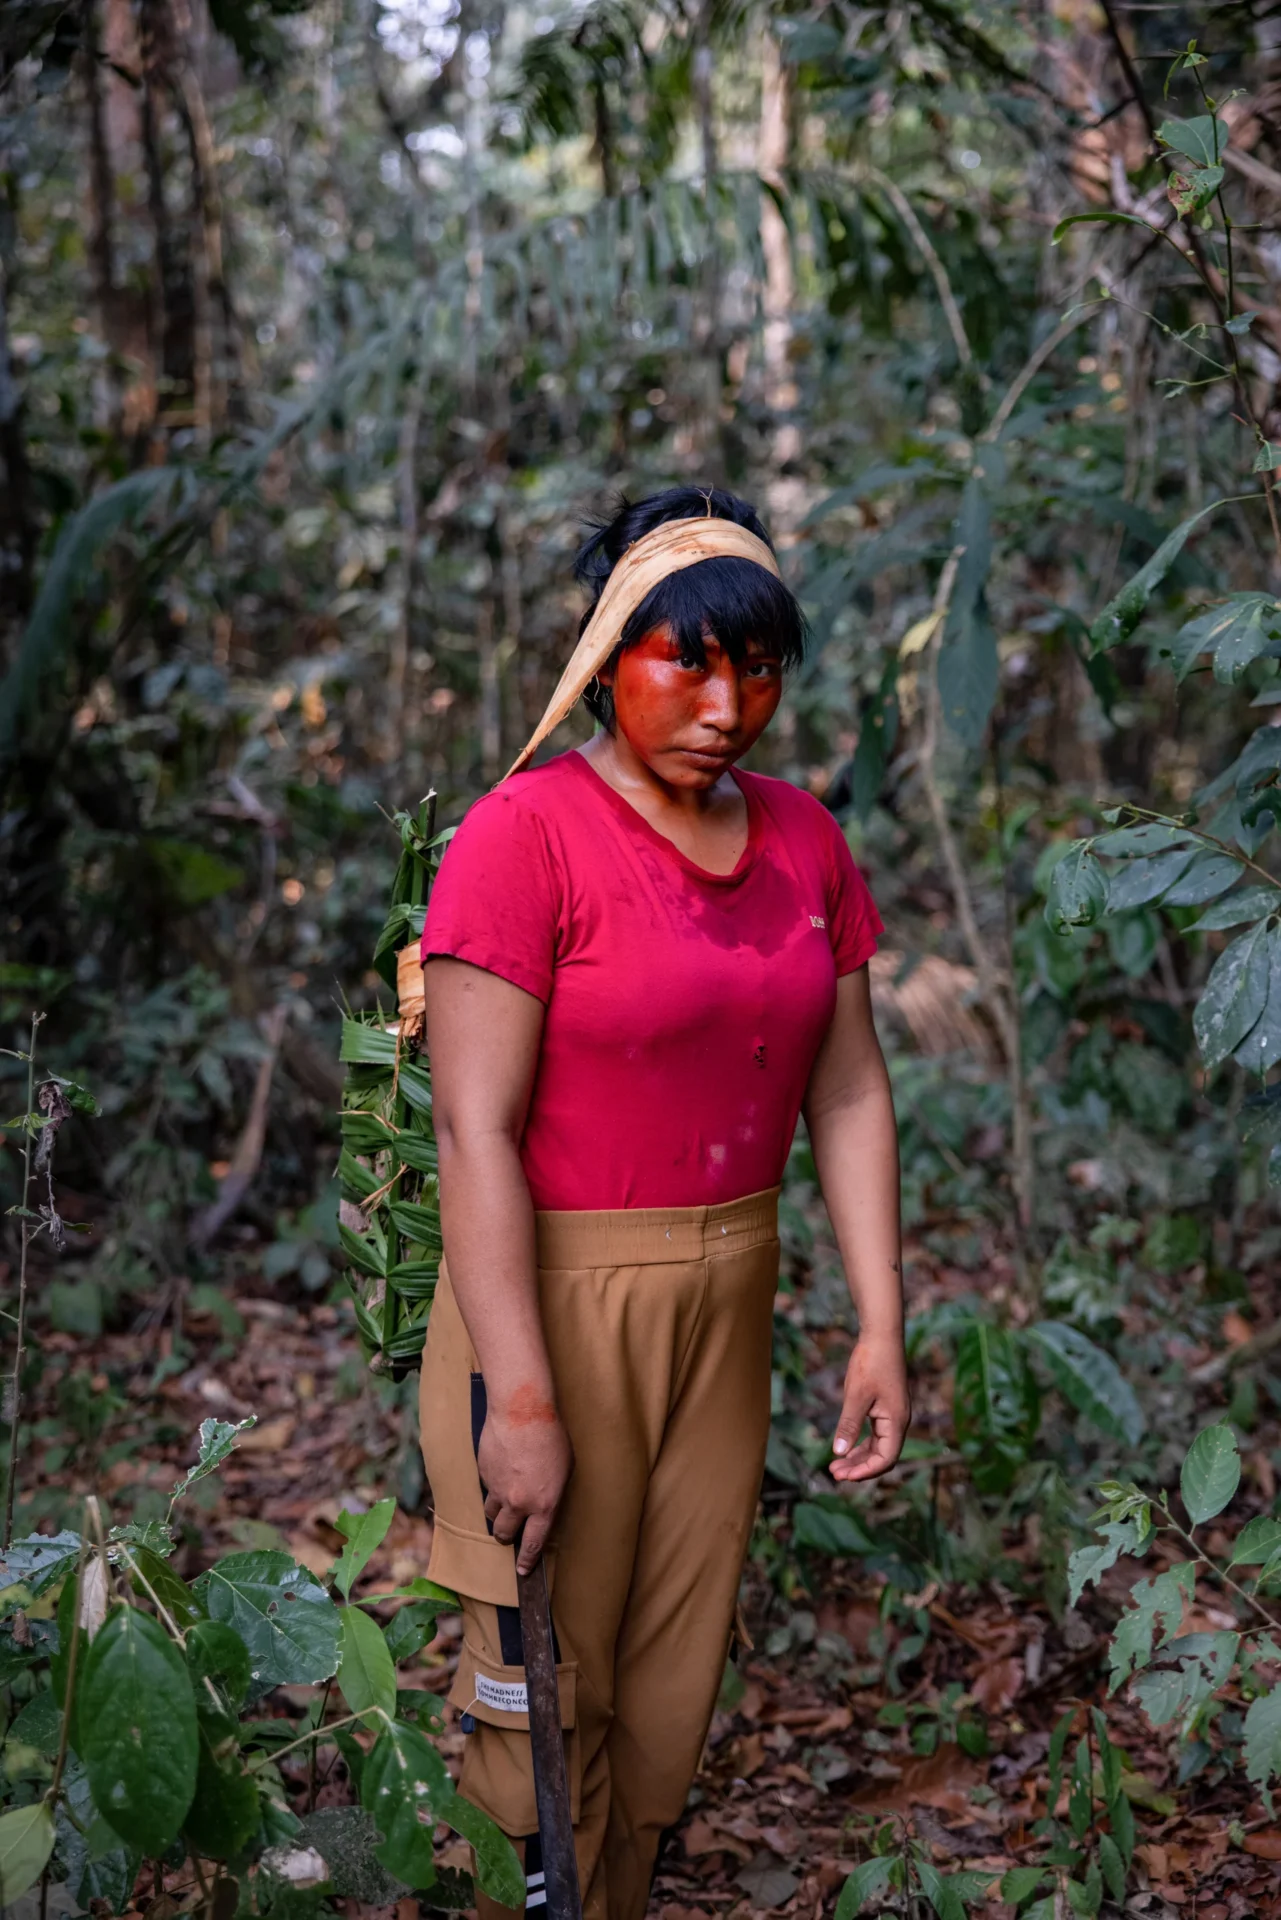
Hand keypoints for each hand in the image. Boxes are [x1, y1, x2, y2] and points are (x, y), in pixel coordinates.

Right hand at [477, 1388, 573, 1574]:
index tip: (523, 1571)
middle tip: (509, 1531)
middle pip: (504, 1534)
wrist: (522, 1411)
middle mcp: (518, 1503)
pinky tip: (502, 1467)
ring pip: (490, 1513)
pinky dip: (492, 1484)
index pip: (533, 1542)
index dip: (527, 1560)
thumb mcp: (565, 1469)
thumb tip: (546, 1503)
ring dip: (497, 1511)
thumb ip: (554, 1492)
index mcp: (544, 1505)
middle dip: (506, 1536)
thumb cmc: (552, 1436)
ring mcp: (497, 1489)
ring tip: (505, 1497)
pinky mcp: (484, 1474)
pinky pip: (486, 1487)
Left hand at [830, 1335, 909, 1483]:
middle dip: (859, 1467)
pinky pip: (875, 1433)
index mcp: (896, 1421)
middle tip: (834, 1474)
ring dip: (858, 1456)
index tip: (843, 1476)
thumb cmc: (871, 1362)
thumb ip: (849, 1425)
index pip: (885, 1458)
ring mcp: (893, 1414)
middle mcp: (898, 1421)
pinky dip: (861, 1442)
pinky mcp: (886, 1406)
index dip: (865, 1471)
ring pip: (877, 1445)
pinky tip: (845, 1446)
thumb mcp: (856, 1395)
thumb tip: (839, 1453)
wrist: (881, 1335)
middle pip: (881, 1455)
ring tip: (835, 1465)